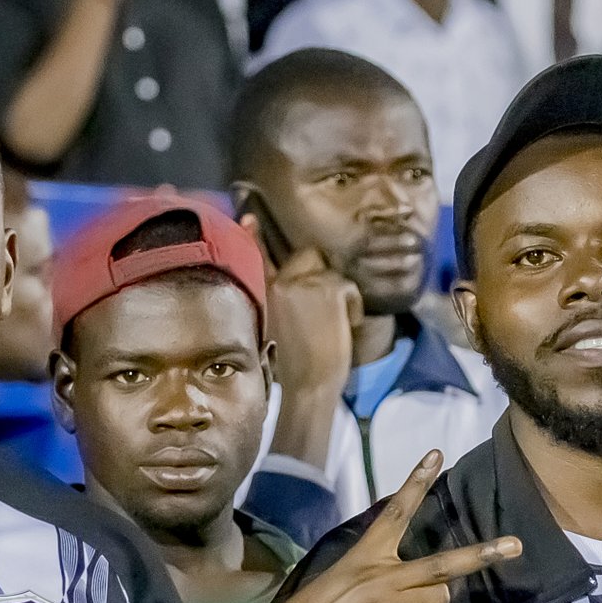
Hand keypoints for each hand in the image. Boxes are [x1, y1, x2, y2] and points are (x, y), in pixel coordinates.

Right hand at [228, 452, 520, 602]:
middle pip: (444, 564)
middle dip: (484, 554)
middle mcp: (383, 578)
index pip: (395, 512)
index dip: (417, 482)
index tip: (437, 455)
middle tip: (515, 545)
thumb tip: (411, 590)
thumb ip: (375, 578)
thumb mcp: (334, 581)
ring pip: (439, 600)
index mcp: (363, 557)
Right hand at [267, 246, 361, 404]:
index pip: (258, 258)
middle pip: (307, 257)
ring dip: (340, 296)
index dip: (254, 236)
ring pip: (332, 274)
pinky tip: (346, 326)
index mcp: (264, 293)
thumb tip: (298, 285)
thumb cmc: (295, 366)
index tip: (248, 217)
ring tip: (337, 324)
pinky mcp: (327, 289)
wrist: (307, 385)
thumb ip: (282, 301)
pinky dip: (354, 307)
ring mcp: (303, 283)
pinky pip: (349, 287)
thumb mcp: (276, 327)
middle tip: (328, 301)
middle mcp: (281, 283)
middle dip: (320, 273)